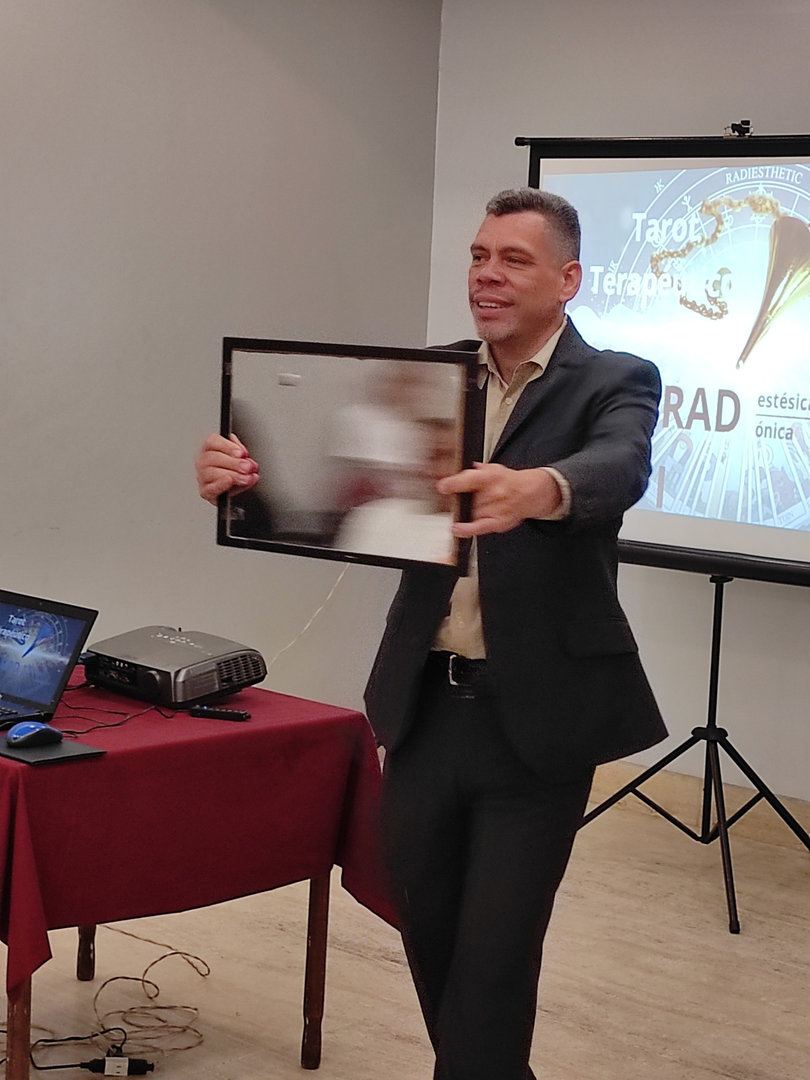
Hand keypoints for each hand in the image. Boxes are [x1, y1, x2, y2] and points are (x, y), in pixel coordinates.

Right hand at [195, 433, 258, 504]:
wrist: (234, 490)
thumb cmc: (235, 470)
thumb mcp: (240, 457)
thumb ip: (242, 452)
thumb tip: (244, 454)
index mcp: (210, 448)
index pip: (213, 441)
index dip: (227, 446)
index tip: (241, 453)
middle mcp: (203, 461)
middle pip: (213, 457)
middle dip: (233, 462)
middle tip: (247, 467)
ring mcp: (202, 477)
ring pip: (213, 473)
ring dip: (233, 475)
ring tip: (246, 478)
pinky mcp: (205, 492)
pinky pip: (211, 488)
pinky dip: (221, 484)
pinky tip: (230, 482)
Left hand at [437, 462, 561, 536]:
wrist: (530, 494)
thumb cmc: (509, 482)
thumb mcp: (492, 468)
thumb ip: (475, 471)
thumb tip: (457, 471)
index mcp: (491, 477)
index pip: (470, 479)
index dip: (454, 483)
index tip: (443, 487)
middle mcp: (494, 493)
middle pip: (467, 499)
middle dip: (462, 499)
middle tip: (465, 497)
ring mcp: (496, 509)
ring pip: (471, 512)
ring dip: (467, 511)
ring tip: (476, 506)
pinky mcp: (498, 522)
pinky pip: (479, 528)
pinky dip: (466, 529)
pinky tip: (457, 529)